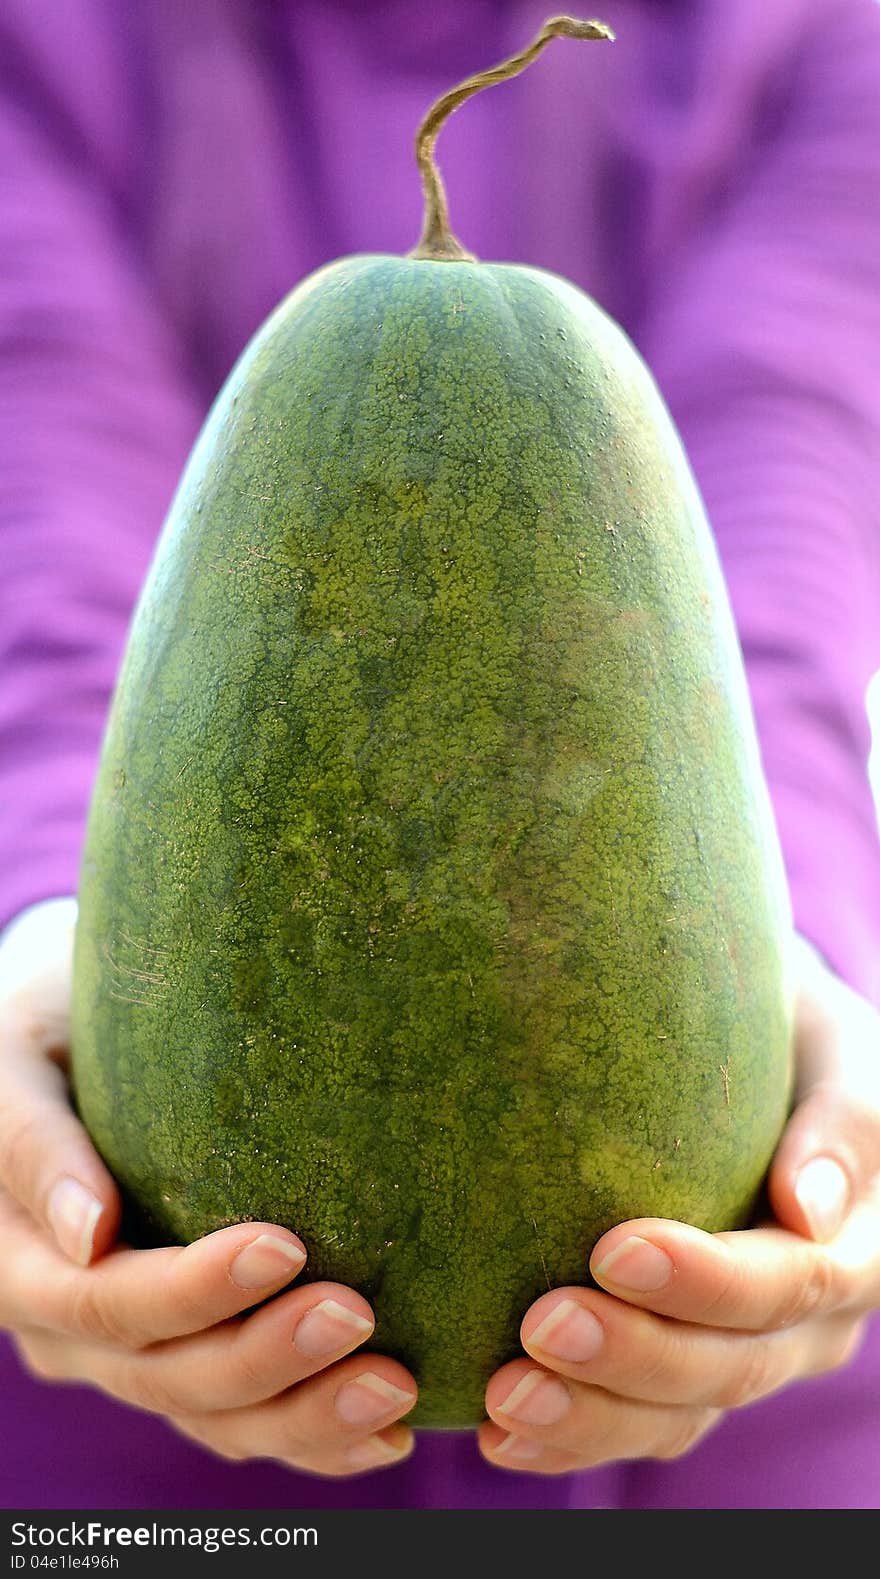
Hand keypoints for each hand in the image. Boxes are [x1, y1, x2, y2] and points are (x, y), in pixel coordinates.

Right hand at [0, 899, 416, 1477]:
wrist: (70, 1062)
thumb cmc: (51, 1034)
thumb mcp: (25, 1060)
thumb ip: (36, 1142)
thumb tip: (91, 1233)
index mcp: (19, 1261)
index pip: (106, 1298)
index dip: (193, 1289)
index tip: (285, 1245)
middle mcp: (64, 1329)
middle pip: (165, 1375)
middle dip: (266, 1356)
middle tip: (358, 1315)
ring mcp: (122, 1358)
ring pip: (209, 1418)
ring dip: (305, 1416)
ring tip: (396, 1389)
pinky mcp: (177, 1363)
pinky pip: (239, 1424)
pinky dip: (313, 1439)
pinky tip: (386, 1436)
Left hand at [479, 935, 879, 1472]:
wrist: (753, 1059)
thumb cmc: (789, 1036)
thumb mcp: (830, 1046)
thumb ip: (841, 1119)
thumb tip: (808, 1207)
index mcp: (855, 1249)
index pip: (788, 1283)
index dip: (706, 1282)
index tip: (612, 1249)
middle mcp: (806, 1324)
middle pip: (727, 1366)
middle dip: (633, 1355)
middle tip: (540, 1324)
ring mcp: (742, 1357)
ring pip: (676, 1417)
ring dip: (588, 1417)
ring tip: (506, 1395)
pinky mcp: (681, 1378)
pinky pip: (633, 1427)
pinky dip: (567, 1438)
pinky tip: (498, 1435)